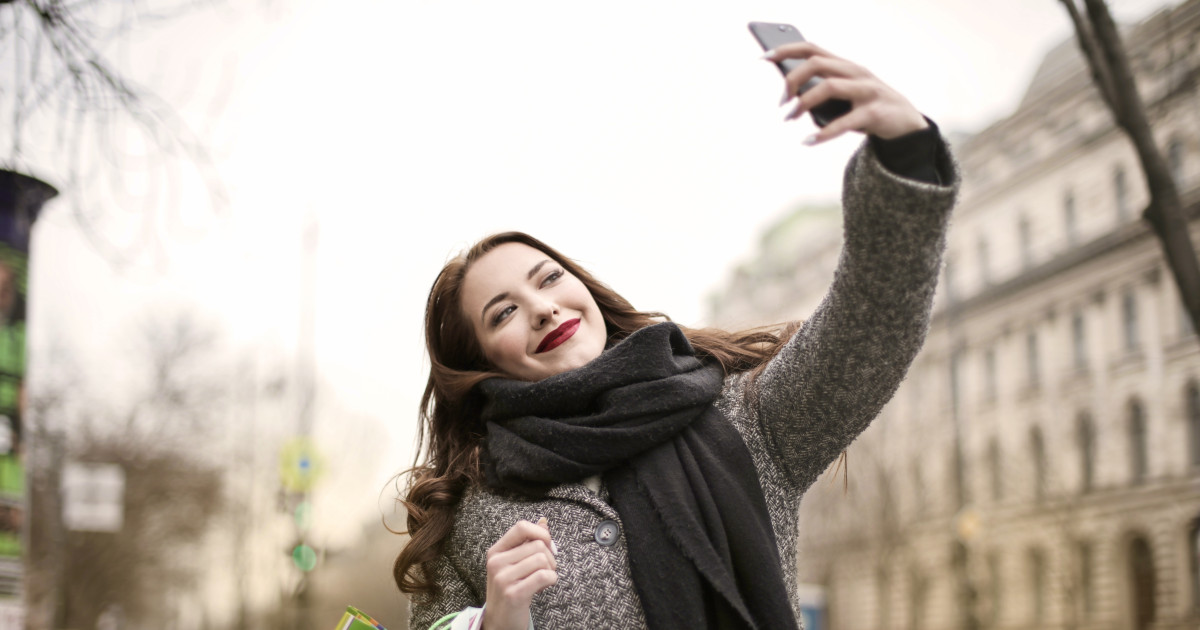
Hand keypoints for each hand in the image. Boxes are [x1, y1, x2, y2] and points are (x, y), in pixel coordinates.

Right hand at [482, 519, 557, 629]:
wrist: (500, 621)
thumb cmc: (511, 589)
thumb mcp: (515, 564)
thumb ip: (528, 542)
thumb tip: (543, 521)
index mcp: (496, 551)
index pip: (522, 527)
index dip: (541, 533)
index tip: (547, 546)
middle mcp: (496, 562)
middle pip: (538, 545)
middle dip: (549, 558)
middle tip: (543, 571)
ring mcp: (503, 578)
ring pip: (542, 560)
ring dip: (550, 570)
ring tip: (541, 580)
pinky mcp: (514, 593)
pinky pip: (544, 576)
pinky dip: (551, 580)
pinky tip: (543, 587)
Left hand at [765, 42, 927, 143]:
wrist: (907, 125)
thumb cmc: (868, 108)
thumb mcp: (845, 95)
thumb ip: (822, 90)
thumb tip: (789, 94)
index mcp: (846, 65)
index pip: (812, 48)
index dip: (787, 50)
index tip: (765, 57)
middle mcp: (856, 72)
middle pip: (816, 64)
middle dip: (791, 80)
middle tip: (781, 102)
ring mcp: (867, 91)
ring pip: (829, 87)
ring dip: (803, 103)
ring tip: (790, 118)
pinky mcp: (874, 113)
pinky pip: (844, 122)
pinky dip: (823, 133)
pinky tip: (808, 141)